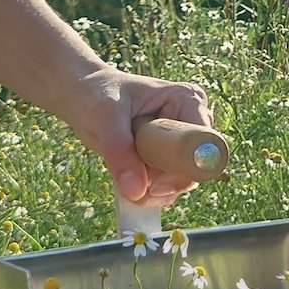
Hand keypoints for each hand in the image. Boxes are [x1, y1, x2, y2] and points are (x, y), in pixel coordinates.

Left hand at [65, 65, 214, 213]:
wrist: (85, 95)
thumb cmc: (97, 95)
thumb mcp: (105, 119)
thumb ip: (120, 153)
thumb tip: (136, 191)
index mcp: (188, 101)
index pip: (204, 143)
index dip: (185, 167)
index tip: (153, 183)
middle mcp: (191, 123)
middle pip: (194, 168)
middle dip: (163, 183)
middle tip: (132, 183)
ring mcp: (181, 144)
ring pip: (180, 182)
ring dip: (153, 192)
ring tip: (123, 180)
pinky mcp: (168, 160)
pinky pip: (167, 188)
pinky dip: (147, 193)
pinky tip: (127, 185)